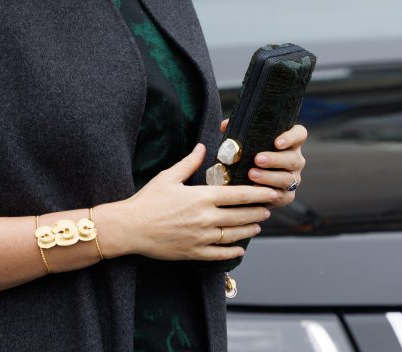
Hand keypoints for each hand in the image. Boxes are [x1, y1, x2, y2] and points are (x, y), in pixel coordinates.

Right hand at [99, 144, 277, 261]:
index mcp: (201, 197)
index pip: (238, 195)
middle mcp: (205, 218)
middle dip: (257, 211)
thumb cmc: (147, 200)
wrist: (130, 227)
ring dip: (249, 230)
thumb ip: (189, 163)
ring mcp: (200, 237)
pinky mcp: (193, 252)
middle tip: (269, 208)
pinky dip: (232, 252)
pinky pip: (219, 254)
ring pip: (233, 235)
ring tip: (258, 225)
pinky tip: (240, 249)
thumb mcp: (168, 177)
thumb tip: (202, 147)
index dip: (258, 194)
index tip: (271, 192)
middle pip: (240, 216)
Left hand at [222, 118, 307, 207]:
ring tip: (252, 175)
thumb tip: (225, 125)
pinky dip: (272, 195)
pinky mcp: (288, 195)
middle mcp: (295, 159)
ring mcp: (293, 178)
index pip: (299, 134)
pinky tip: (258, 192)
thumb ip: (238, 133)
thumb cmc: (249, 155)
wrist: (247, 181)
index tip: (277, 142)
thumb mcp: (245, 143)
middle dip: (275, 159)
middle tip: (258, 159)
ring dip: (269, 177)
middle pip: (293, 158)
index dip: (291, 137)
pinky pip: (284, 196)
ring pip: (287, 178)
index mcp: (289, 142)